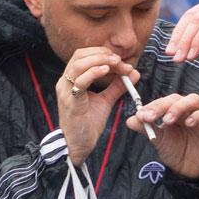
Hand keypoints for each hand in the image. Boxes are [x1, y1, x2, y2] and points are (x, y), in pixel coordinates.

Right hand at [57, 46, 138, 165]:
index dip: (103, 53)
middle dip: (102, 54)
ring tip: (115, 63)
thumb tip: (133, 73)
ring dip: (99, 60)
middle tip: (119, 60)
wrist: (78, 145)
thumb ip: (117, 86)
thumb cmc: (87, 123)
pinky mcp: (70, 102)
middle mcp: (65, 82)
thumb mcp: (105, 101)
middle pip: (80, 55)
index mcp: (72, 79)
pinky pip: (79, 82)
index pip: (84, 55)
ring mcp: (66, 91)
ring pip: (78, 65)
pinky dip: (93, 73)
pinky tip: (105, 71)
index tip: (121, 61)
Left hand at [126, 92, 198, 178]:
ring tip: (169, 120)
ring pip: (194, 100)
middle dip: (162, 106)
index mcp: (173, 110)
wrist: (188, 169)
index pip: (163, 101)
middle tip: (152, 117)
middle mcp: (187, 110)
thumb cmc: (175, 151)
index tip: (141, 115)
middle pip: (177, 98)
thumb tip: (130, 120)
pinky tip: (190, 123)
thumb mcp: (158, 140)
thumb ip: (146, 129)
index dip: (152, 106)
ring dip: (179, 107)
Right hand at [166, 0, 198, 61]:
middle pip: (196, 18)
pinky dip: (181, 30)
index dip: (197, 41)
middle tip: (176, 59)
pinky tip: (175, 43)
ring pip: (189, 16)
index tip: (189, 58)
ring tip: (171, 53)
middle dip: (184, 40)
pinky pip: (190, 16)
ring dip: (179, 35)